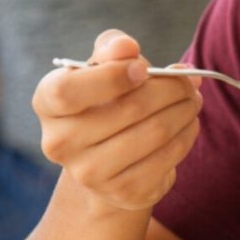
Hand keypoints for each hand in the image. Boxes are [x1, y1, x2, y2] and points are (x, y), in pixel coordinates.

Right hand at [30, 29, 204, 214]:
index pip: (67, 91)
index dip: (111, 77)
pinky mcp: (123, 192)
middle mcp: (60, 143)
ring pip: (155, 132)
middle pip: (129, 109)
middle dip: (170, 89)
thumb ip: (112, 49)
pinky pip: (167, 157)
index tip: (143, 68)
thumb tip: (127, 47)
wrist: (108, 162)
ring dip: (184, 111)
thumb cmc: (105, 100)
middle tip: (188, 82)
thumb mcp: (103, 68)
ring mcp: (90, 174)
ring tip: (192, 100)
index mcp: (47, 104)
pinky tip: (188, 125)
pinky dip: (186, 135)